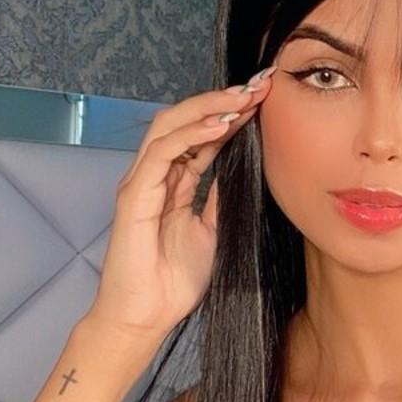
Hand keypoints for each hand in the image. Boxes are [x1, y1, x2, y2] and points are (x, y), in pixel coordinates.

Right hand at [86, 66, 275, 344]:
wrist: (146, 317)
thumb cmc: (174, 281)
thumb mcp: (213, 232)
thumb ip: (222, 199)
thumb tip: (247, 171)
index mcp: (174, 182)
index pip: (202, 135)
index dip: (232, 114)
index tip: (267, 99)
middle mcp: (155, 175)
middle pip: (186, 120)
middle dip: (223, 99)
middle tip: (261, 85)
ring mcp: (142, 183)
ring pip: (171, 126)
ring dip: (210, 108)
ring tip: (245, 98)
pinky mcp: (134, 196)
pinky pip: (162, 154)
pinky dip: (192, 136)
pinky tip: (221, 127)